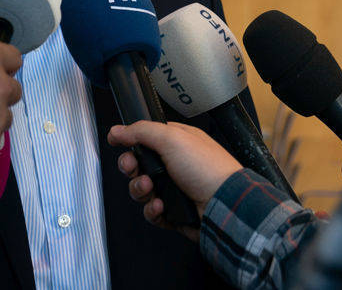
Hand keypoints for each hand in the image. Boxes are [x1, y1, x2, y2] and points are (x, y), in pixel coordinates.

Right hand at [108, 121, 241, 238]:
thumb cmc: (207, 169)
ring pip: (141, 190)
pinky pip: (151, 211)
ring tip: (151, 189)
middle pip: (138, 165)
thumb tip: (118, 129)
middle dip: (131, 168)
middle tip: (133, 167)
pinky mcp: (174, 211)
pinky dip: (153, 210)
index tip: (117, 143)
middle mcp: (174, 165)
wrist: (224, 203)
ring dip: (140, 189)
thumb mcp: (172, 138)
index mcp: (176, 143)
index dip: (130, 142)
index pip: (144, 139)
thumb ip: (141, 131)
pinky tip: (161, 205)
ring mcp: (174, 188)